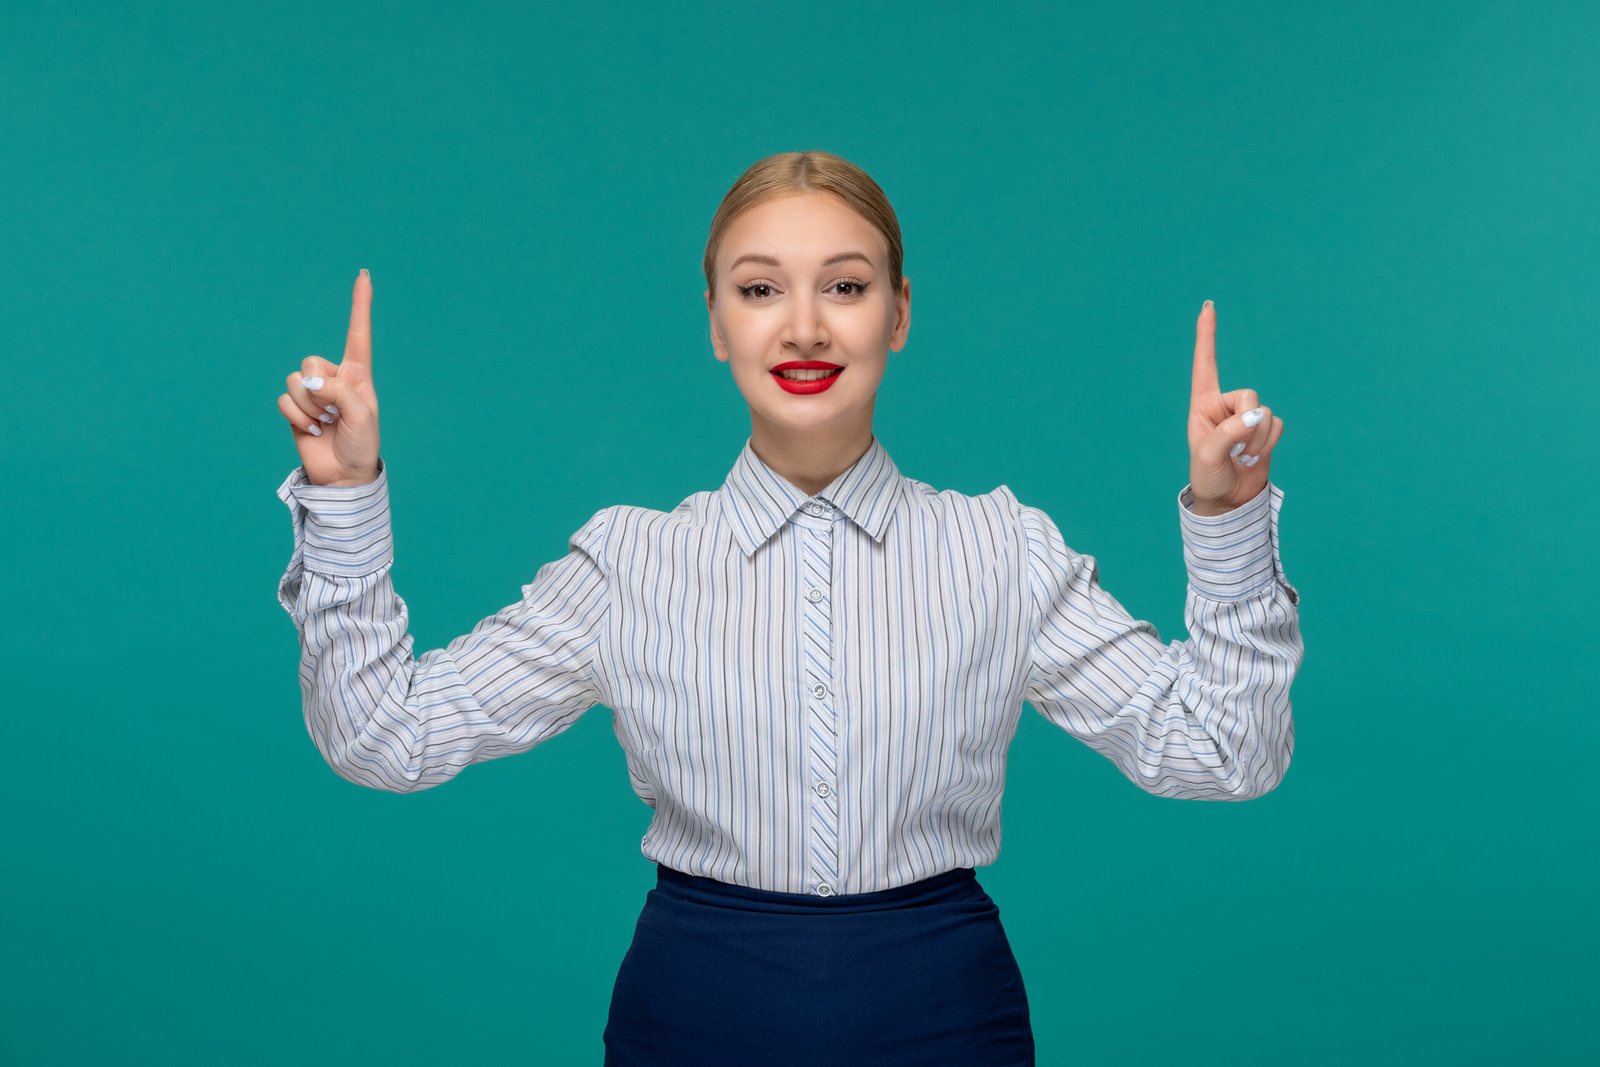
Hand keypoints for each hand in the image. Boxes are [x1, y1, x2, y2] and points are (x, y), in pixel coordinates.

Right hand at [277, 270, 381, 485]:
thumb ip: (340, 392)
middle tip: (334, 413)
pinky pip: (284, 401)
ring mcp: (312, 393)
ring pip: (294, 381)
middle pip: (311, 361)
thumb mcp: (362, 416)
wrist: (343, 476)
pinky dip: (297, 418)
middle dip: (319, 389)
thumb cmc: (361, 445)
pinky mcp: (295, 409)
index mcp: (357, 374)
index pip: (358, 334)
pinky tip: (313, 432)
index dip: (360, 304)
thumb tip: (309, 380)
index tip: (364, 275)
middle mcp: (333, 378)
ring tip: (326, 425)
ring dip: (308, 408)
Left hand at [1186, 301, 1284, 514]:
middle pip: (1249, 395)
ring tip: (1241, 458)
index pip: (1205, 364)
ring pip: (1266, 414)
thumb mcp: (1208, 456)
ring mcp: (1246, 417)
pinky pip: (1278, 426)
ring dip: (1258, 441)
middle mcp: (1225, 405)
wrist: (1228, 500)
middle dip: (1247, 425)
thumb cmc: (1209, 477)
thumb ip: (1229, 433)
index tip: (1208, 306)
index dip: (1206, 335)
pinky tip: (1254, 458)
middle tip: (1234, 451)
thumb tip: (1257, 415)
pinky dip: (1268, 444)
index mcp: (1202, 404)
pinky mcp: (1265, 430)